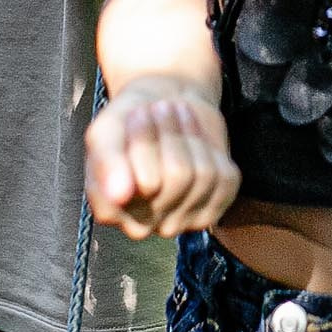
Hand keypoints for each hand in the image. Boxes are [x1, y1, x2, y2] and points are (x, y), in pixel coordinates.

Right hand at [86, 76, 239, 239]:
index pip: (146, 182)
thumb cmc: (127, 120)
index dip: (146, 141)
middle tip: (162, 108)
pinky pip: (225, 179)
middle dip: (171, 133)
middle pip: (177, 177)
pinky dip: (211, 147)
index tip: (139, 113)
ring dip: (190, 135)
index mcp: (109, 209)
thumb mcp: (105, 131)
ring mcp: (178, 222)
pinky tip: (193, 138)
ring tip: (177, 115)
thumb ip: (107, 162)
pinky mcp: (210, 212)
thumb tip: (118, 195)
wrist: (160, 105)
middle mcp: (142, 225)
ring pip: (202, 176)